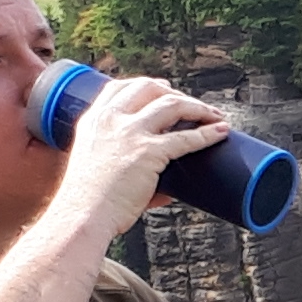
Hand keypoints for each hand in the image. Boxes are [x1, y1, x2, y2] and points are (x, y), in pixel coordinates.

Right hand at [49, 72, 232, 227]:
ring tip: (214, 115)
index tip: (163, 88)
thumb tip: (165, 190)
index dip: (146, 85)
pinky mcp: (148, 152)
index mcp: (93, 121)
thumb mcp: (95, 168)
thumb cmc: (88, 202)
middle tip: (194, 104)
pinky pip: (186, 137)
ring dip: (198, 107)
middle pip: (149, 88)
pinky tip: (220, 132)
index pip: (119, 87)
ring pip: (172, 105)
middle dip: (175, 92)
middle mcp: (110, 119)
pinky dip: (207, 133)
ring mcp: (130, 133)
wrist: (81, 215)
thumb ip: (124, 167)